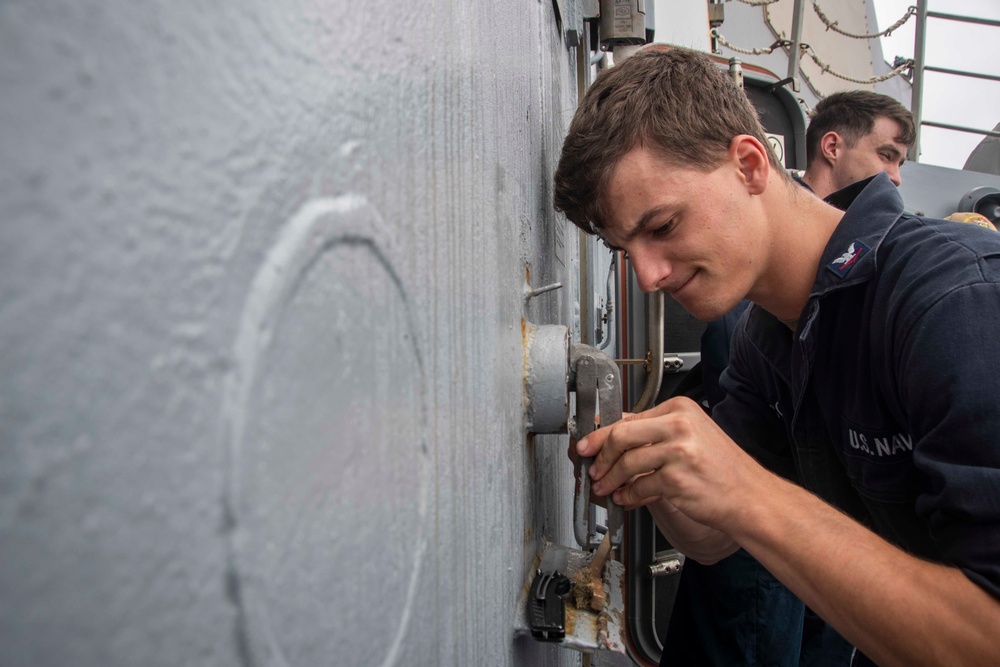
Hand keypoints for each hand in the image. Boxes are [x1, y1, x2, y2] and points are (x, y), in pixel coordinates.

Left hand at [576, 396, 763, 531]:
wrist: (752, 497)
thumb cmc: (724, 470)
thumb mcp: (692, 436)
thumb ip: (655, 432)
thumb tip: (614, 434)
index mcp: (680, 409)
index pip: (629, 418)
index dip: (601, 435)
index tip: (587, 445)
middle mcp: (679, 425)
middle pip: (621, 436)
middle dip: (600, 456)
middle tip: (592, 469)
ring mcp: (678, 451)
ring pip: (627, 463)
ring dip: (611, 479)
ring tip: (606, 488)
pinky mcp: (676, 478)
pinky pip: (639, 486)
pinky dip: (628, 495)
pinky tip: (626, 499)